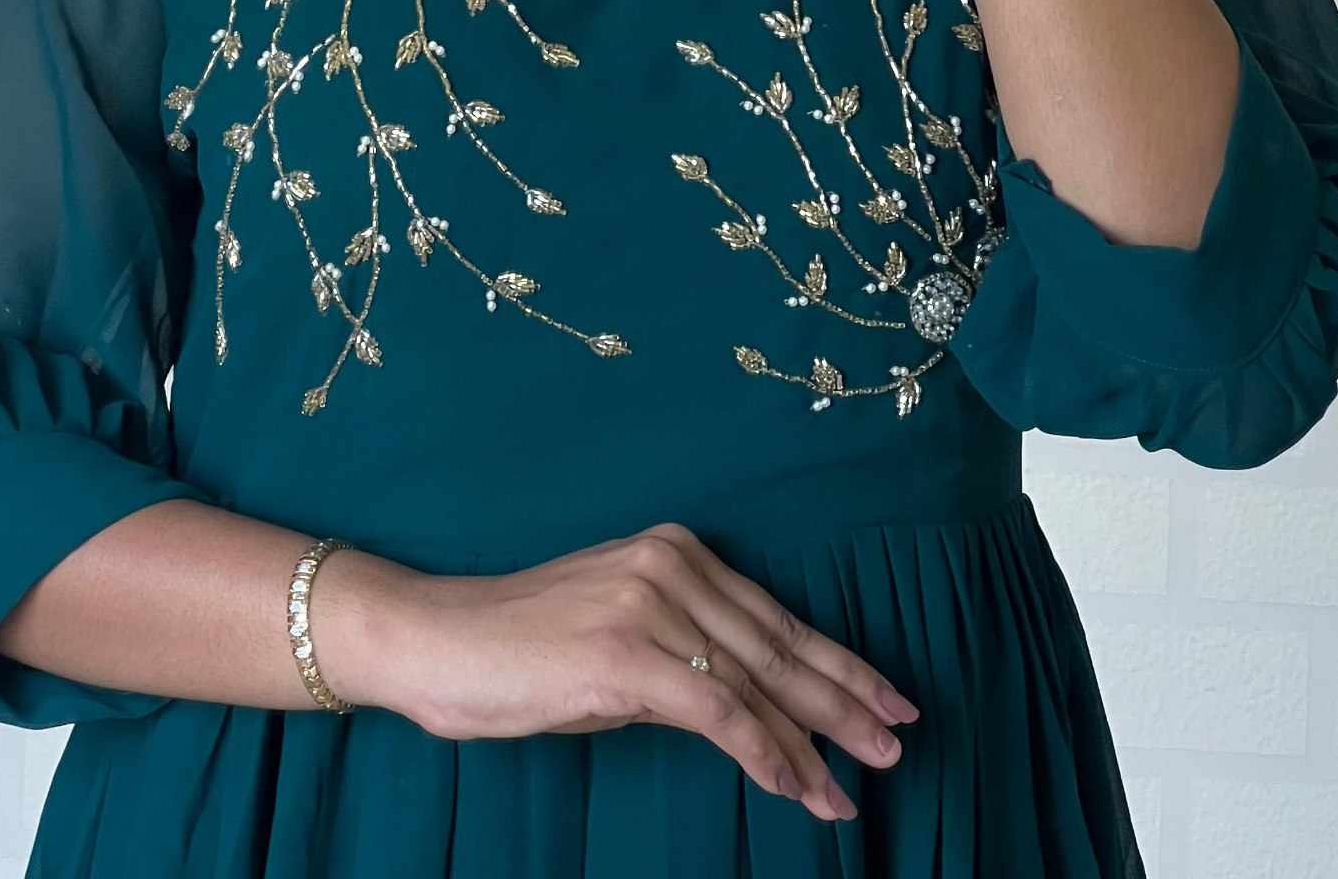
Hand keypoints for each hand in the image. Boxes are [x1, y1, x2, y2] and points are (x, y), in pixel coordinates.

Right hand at [318, 520, 919, 822]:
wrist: (436, 640)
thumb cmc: (517, 651)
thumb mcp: (616, 644)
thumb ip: (681, 661)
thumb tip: (745, 711)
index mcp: (673, 551)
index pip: (773, 617)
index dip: (836, 662)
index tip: (886, 697)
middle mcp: (670, 564)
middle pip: (779, 645)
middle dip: (846, 698)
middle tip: (901, 739)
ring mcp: (650, 604)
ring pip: (757, 684)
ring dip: (813, 743)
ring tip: (854, 786)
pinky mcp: (628, 654)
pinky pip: (719, 713)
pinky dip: (765, 754)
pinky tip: (796, 787)